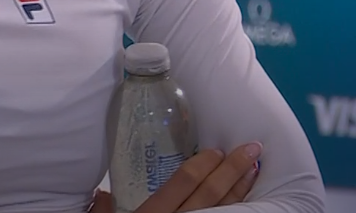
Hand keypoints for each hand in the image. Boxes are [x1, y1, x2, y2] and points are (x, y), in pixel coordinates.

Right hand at [91, 142, 261, 212]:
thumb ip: (103, 210)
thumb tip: (102, 193)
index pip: (184, 180)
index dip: (203, 163)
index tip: (217, 149)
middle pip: (210, 193)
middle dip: (233, 170)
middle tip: (253, 149)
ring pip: (224, 211)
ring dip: (241, 191)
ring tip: (254, 172)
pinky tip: (247, 206)